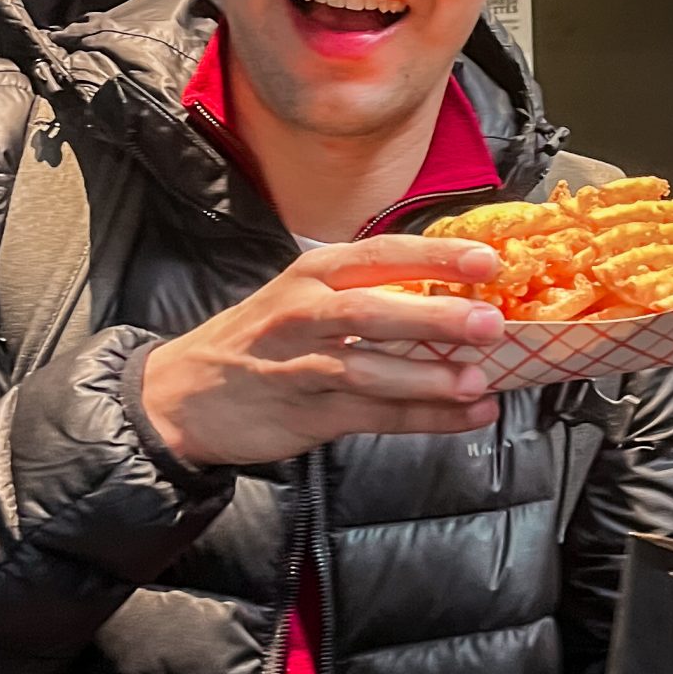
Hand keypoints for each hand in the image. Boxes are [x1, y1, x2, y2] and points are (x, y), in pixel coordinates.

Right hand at [138, 237, 509, 466]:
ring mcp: (302, 367)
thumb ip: (366, 292)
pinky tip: (467, 416)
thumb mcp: (302, 296)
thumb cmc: (258, 339)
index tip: (486, 261)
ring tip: (479, 381)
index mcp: (312, 274)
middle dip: (434, 318)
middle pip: (371, 311)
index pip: (380, 255)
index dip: (435, 257)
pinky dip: (425, 418)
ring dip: (429, 378)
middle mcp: (304, 314)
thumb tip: (454, 294)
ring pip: (369, 371)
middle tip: (490, 323)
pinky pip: (373, 417)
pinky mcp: (306, 415)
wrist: (182, 393)